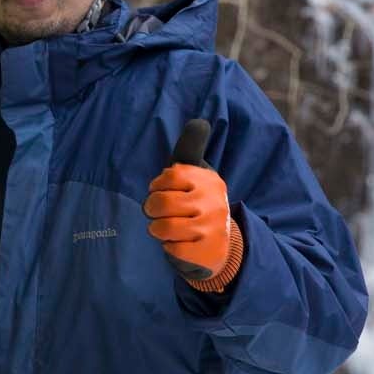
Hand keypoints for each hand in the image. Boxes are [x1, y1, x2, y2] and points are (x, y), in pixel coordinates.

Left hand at [142, 118, 243, 291]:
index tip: (161, 189)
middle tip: (158, 212)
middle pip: (162, 203)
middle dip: (151, 209)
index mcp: (208, 180)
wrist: (221, 243)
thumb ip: (191, 147)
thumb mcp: (194, 174)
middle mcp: (213, 202)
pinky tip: (178, 242)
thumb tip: (199, 121)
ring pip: (164, 228)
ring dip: (157, 229)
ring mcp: (212, 228)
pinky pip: (172, 249)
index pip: (169, 176)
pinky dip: (169, 247)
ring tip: (165, 228)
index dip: (157, 185)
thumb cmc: (197, 201)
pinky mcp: (208, 252)